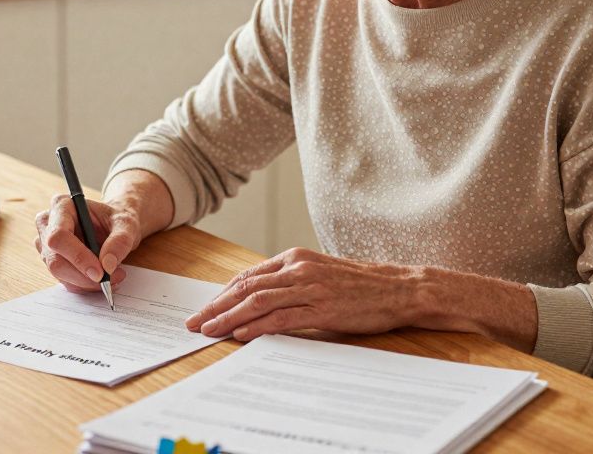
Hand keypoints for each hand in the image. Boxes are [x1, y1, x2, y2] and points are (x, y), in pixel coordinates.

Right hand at [34, 194, 140, 293]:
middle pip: (55, 259)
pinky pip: (65, 280)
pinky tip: (101, 279)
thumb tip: (108, 265)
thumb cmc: (116, 219)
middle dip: (83, 276)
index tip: (99, 272)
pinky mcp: (52, 261)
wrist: (114, 225)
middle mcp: (48, 224)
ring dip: (86, 282)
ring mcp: (47, 245)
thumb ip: (120, 241)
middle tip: (109, 280)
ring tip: (112, 277)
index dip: (77, 257)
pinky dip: (84, 285)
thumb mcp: (126, 224)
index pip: (59, 236)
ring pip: (59, 274)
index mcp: (62, 206)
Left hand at [184, 248, 433, 340]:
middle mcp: (298, 269)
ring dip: (229, 317)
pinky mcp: (322, 308)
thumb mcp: (319, 275)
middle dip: (216, 306)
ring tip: (209, 330)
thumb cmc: (359, 285)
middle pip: (246, 288)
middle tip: (194, 322)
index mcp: (295, 258)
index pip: (248, 276)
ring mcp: (310, 288)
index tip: (204, 308)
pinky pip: (282, 318)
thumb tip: (259, 303)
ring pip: (258, 301)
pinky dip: (258, 326)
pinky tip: (241, 334)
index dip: (222, 294)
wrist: (398, 288)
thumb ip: (290, 284)